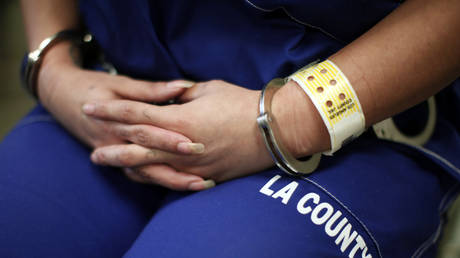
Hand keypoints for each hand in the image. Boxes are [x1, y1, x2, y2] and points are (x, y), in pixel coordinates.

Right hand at [38, 43, 213, 189]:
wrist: (59, 95)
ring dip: (171, 181)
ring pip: (144, 173)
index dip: (170, 141)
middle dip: (176, 170)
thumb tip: (183, 86)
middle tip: (203, 177)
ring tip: (200, 185)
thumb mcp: (120, 84)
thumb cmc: (92, 86)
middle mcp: (114, 142)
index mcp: (115, 122)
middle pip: (147, 160)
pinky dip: (158, 180)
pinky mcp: (114, 158)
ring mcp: (113, 153)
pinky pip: (137, 174)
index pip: (146, 133)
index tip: (194, 145)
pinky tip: (181, 183)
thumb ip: (151, 90)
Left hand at [83, 79, 323, 182]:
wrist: (273, 129)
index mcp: (181, 119)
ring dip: (128, 167)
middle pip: (137, 147)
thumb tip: (170, 98)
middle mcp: (181, 146)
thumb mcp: (209, 89)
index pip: (136, 114)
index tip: (91, 108)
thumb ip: (183, 95)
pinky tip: (145, 177)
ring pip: (151, 168)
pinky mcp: (205, 176)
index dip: (111, 111)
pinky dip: (155, 178)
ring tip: (113, 167)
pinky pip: (173, 180)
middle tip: (93, 151)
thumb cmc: (242, 104)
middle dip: (112, 148)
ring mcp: (192, 165)